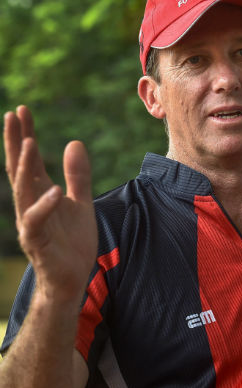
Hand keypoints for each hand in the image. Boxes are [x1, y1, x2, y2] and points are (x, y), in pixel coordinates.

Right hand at [4, 106, 97, 301]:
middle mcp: (31, 204)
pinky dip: (44, 205)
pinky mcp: (37, 241)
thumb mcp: (81, 202)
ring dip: (24, 166)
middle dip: (16, 141)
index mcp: (41, 193)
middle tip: (13, 114)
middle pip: (20, 168)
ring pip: (23, 191)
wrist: (73, 277)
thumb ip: (78, 175)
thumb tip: (75, 142)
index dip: (26, 135)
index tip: (23, 110)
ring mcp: (31, 222)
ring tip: (28, 142)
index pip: (31, 160)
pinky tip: (53, 190)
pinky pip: (37, 221)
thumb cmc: (72, 241)